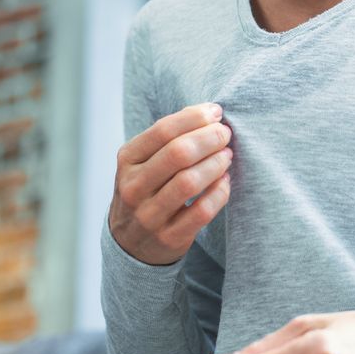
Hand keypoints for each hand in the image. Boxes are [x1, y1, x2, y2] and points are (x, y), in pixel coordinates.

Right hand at [109, 103, 232, 264]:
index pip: (164, 130)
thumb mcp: (145, 160)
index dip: (195, 117)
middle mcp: (133, 187)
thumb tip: (209, 112)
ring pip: (190, 182)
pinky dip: (219, 192)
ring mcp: (149, 215)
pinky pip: (202, 211)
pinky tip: (225, 181)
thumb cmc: (148, 187)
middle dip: (210, 138)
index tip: (217, 112)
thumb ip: (170, 136)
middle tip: (226, 134)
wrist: (131, 241)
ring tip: (227, 155)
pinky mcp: (169, 237)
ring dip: (216, 164)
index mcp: (127, 160)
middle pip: (178, 154)